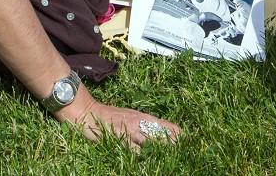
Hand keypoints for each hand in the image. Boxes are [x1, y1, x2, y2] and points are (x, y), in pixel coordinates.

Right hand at [55, 92, 181, 148]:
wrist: (86, 111)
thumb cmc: (106, 116)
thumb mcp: (126, 117)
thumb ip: (139, 125)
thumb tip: (153, 133)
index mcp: (141, 117)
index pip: (165, 125)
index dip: (178, 134)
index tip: (190, 141)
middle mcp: (138, 122)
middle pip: (162, 134)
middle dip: (175, 144)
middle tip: (187, 152)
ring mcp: (130, 131)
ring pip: (152, 141)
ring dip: (163, 150)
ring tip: (175, 159)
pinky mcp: (120, 138)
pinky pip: (135, 150)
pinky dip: (143, 157)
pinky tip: (149, 164)